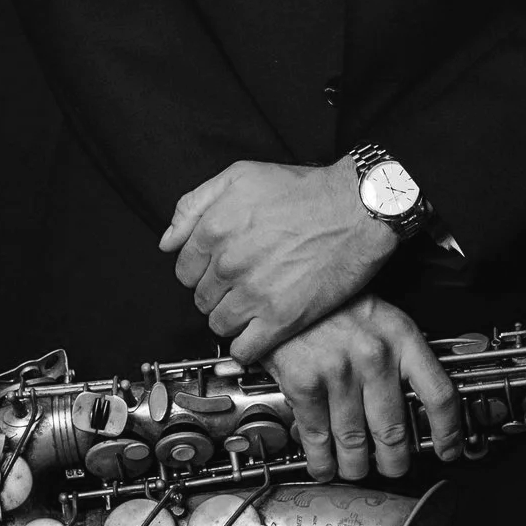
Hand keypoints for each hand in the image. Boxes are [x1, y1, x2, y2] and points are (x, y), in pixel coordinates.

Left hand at [160, 156, 395, 362]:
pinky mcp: (281, 319)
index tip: (221, 270)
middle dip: (218, 293)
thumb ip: (194, 204)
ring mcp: (253, 294)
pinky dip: (248, 346)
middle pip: (201, 299)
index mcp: (213, 230)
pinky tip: (261, 332)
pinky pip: (245, 349)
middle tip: (244, 284)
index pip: (184, 270)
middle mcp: (228, 264)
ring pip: (219, 324)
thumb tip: (168, 240)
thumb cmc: (304, 190)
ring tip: (255, 305)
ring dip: (233, 318)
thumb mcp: (240, 176)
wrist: (357, 209)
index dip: (202, 271)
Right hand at [271, 297, 465, 483]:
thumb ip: (401, 355)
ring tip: (356, 470)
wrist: (285, 286)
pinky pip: (318, 437)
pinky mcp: (305, 383)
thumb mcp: (381, 317)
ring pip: (355, 441)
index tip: (448, 449)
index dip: (448, 432)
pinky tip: (325, 466)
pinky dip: (322, 460)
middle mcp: (374, 356)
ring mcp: (339, 372)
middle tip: (393, 468)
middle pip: (395, 430)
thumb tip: (416, 401)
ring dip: (356, 466)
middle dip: (395, 462)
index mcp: (402, 337)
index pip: (438, 395)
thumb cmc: (334, 303)